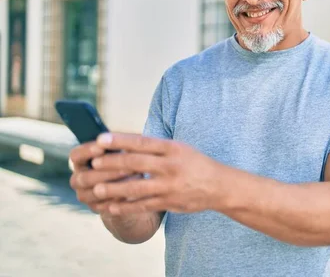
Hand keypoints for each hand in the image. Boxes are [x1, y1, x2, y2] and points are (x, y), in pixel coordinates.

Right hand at [69, 141, 136, 212]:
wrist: (126, 186)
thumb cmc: (123, 160)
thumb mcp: (120, 151)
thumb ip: (119, 144)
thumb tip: (129, 137)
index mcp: (80, 162)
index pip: (75, 155)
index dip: (87, 151)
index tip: (102, 147)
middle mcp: (78, 179)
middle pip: (85, 177)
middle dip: (108, 172)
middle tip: (129, 166)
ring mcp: (85, 196)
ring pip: (96, 193)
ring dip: (117, 185)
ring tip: (138, 177)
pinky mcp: (96, 208)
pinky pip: (106, 206)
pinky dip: (122, 198)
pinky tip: (137, 191)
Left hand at [88, 133, 223, 215]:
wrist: (219, 186)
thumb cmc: (194, 163)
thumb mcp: (180, 149)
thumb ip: (155, 147)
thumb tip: (124, 142)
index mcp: (172, 148)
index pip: (142, 142)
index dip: (120, 141)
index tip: (100, 139)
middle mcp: (170, 166)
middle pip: (136, 163)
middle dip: (112, 164)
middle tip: (93, 164)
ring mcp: (169, 186)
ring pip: (136, 188)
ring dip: (114, 189)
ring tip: (96, 189)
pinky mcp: (169, 202)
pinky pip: (143, 205)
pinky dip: (125, 207)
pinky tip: (111, 207)